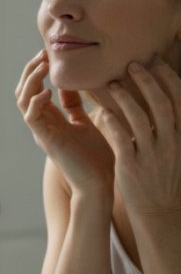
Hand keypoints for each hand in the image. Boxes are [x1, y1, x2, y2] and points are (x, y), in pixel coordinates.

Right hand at [16, 50, 114, 194]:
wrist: (100, 183)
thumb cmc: (98, 157)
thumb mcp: (87, 122)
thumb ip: (77, 105)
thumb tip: (74, 85)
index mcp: (51, 119)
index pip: (35, 88)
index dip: (39, 70)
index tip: (51, 53)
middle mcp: (42, 123)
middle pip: (24, 91)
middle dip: (31, 70)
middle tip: (43, 53)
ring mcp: (41, 131)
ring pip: (23, 100)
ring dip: (30, 81)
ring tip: (42, 65)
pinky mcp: (46, 140)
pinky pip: (31, 117)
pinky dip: (35, 102)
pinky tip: (47, 91)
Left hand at [95, 59, 180, 219]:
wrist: (159, 211)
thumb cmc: (164, 177)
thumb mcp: (175, 150)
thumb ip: (170, 127)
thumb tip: (161, 100)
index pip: (180, 100)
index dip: (169, 78)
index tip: (158, 61)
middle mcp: (171, 142)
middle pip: (162, 104)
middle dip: (148, 81)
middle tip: (132, 64)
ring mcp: (152, 154)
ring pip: (139, 118)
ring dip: (125, 97)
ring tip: (112, 83)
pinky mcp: (132, 166)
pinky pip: (120, 138)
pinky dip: (111, 121)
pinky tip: (100, 111)